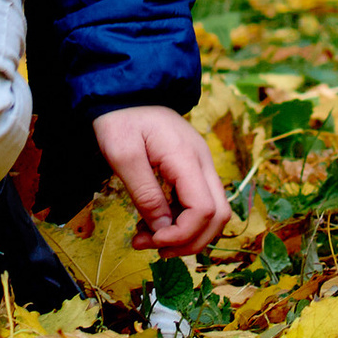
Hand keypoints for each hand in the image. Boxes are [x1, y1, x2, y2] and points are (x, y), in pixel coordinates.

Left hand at [91, 106, 231, 258]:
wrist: (124, 90)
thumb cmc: (120, 118)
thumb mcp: (123, 156)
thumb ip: (146, 195)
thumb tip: (163, 232)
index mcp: (187, 157)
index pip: (204, 210)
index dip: (182, 234)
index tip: (152, 240)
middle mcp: (203, 161)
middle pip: (218, 215)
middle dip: (189, 241)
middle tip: (153, 248)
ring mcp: (201, 164)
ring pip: (213, 212)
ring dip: (187, 234)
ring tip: (148, 237)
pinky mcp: (193, 167)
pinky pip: (199, 202)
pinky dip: (182, 220)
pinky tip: (154, 223)